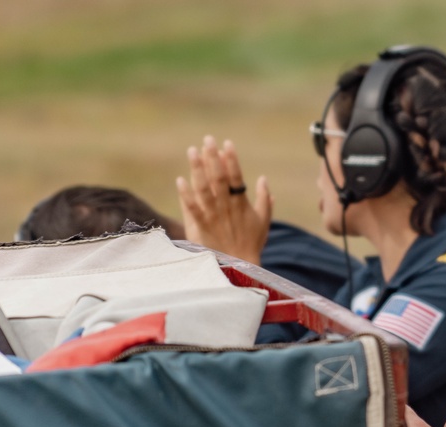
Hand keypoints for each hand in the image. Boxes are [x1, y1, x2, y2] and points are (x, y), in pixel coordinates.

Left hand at [176, 135, 271, 264]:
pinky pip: (192, 209)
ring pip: (204, 188)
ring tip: (192, 151)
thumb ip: (265, 199)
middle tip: (207, 140)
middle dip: (213, 157)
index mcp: (241, 204)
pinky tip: (180, 180)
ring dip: (197, 169)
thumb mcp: (264, 221)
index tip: (226, 143)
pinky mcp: (201, 227)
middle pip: (218, 178)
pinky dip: (186, 195)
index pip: (236, 176)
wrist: (240, 267)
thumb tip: (263, 179)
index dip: (231, 159)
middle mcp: (227, 207)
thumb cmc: (252, 244)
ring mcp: (213, 216)